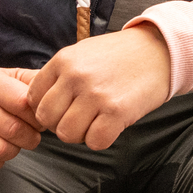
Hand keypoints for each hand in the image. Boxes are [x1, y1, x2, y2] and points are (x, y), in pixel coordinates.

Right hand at [0, 67, 43, 175]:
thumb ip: (34, 81)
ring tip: (12, 143)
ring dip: (12, 152)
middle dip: (29, 138)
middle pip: (13, 130)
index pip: (23, 103)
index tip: (39, 120)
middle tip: (30, 136)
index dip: (37, 116)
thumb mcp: (7, 77)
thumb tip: (62, 86)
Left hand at [27, 26, 173, 150]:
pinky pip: (94, 141)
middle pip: (46, 120)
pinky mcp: (117, 111)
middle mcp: (76, 76)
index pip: (33, 99)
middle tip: (80, 118)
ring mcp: (96, 94)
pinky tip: (111, 125)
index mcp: (63, 60)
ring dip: (81, 134)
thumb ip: (59, 75)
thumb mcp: (82, 54)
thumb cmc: (119, 56)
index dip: (47, 109)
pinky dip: (101, 139)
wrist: (160, 50)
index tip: (63, 109)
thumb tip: (36, 106)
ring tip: (96, 121)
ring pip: (67, 134)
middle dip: (60, 124)